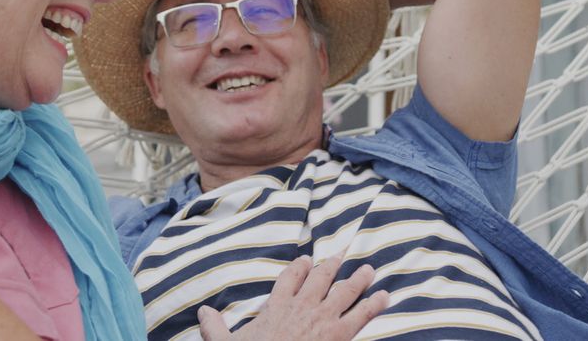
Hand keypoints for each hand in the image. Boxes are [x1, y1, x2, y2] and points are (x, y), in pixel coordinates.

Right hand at [197, 253, 387, 340]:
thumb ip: (215, 327)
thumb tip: (202, 311)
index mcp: (277, 307)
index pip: (289, 280)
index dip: (299, 268)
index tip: (306, 260)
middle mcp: (302, 307)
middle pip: (320, 279)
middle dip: (332, 266)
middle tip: (342, 256)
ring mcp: (323, 319)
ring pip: (344, 291)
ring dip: (357, 280)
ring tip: (369, 270)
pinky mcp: (339, 334)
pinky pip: (361, 315)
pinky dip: (374, 305)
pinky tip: (386, 296)